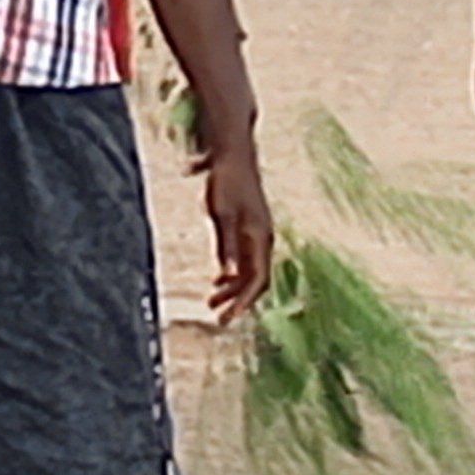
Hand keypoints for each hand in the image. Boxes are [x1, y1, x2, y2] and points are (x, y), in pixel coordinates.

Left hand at [194, 128, 274, 323]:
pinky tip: (217, 280)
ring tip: (211, 303)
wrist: (233, 155)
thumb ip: (225, 244)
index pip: (257, 279)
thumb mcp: (221, 214)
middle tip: (218, 319)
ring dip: (232, 288)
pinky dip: (232, 273)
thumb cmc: (226, 182)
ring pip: (249, 270)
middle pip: (255, 279)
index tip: (230, 317)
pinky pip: (245, 259)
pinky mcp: (249, 228)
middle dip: (238, 301)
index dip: (244, 301)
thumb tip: (228, 274)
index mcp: (259, 236)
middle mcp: (263, 238)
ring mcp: (257, 234)